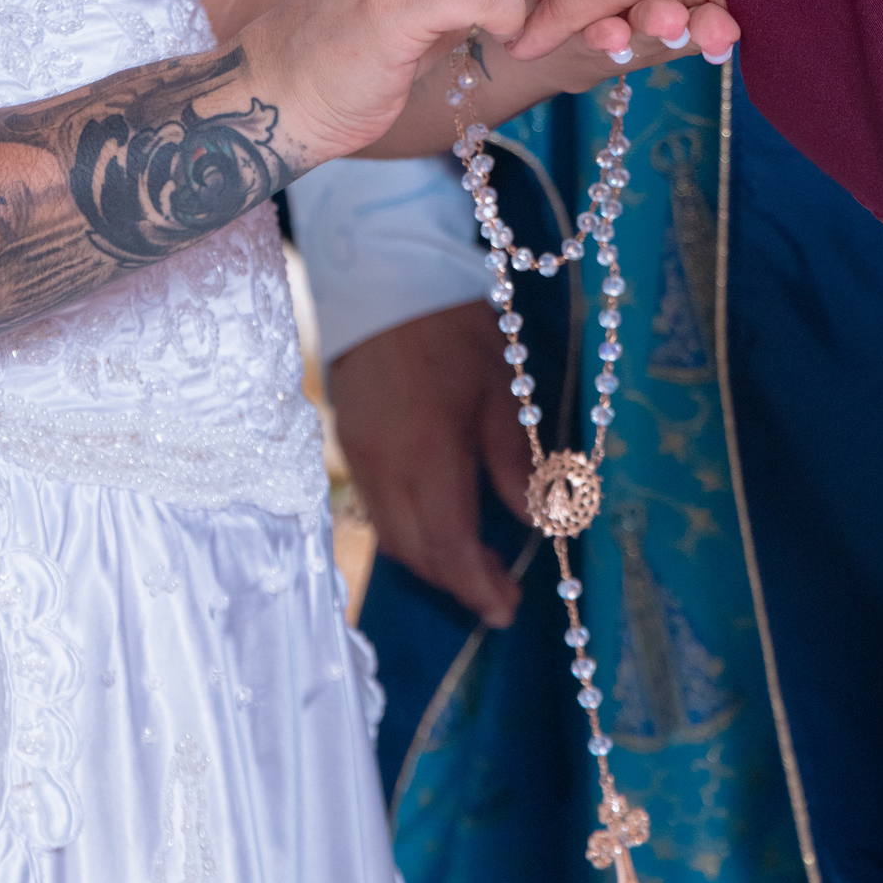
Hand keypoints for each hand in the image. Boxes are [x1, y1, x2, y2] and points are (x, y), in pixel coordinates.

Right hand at [328, 300, 530, 628]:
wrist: (383, 274)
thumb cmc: (454, 327)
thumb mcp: (504, 392)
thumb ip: (516, 464)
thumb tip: (535, 521)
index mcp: (428, 455)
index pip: (448, 547)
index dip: (478, 587)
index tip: (507, 609)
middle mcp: (383, 467)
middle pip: (415, 552)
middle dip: (456, 582)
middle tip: (500, 593)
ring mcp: (357, 456)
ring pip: (390, 534)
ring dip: (432, 559)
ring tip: (477, 563)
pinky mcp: (347, 442)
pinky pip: (376, 507)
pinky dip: (409, 529)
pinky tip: (439, 522)